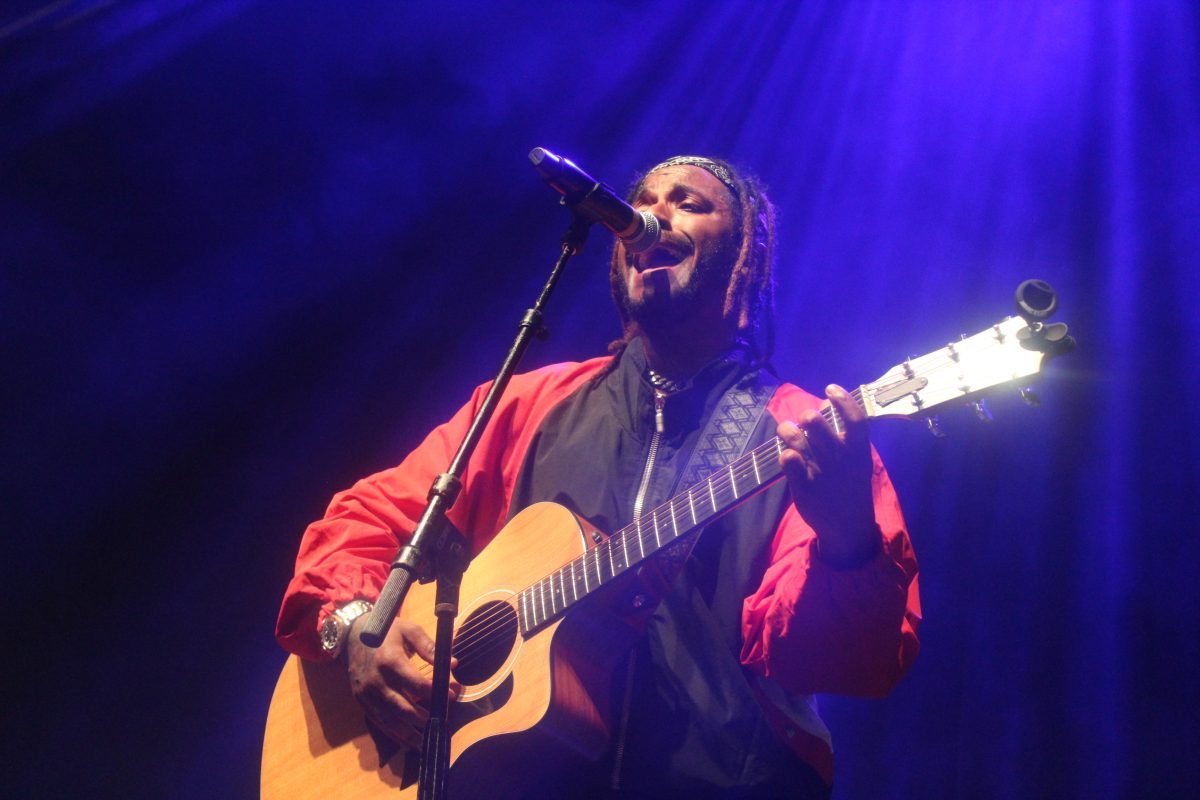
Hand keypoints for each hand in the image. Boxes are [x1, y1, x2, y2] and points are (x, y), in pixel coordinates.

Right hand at [345, 616, 458, 750]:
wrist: (351, 635)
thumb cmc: (386, 632)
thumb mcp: (409, 630)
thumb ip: (430, 647)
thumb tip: (453, 663)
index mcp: (390, 661)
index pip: (416, 684)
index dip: (435, 692)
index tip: (451, 696)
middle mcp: (377, 681)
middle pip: (403, 707)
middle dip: (424, 719)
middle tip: (441, 722)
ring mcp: (367, 694)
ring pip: (390, 720)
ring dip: (409, 734)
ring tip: (427, 742)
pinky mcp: (361, 701)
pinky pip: (378, 722)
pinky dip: (393, 734)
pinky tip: (407, 742)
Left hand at [777, 384, 878, 564]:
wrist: (848, 526)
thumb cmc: (850, 486)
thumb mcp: (857, 461)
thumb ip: (844, 434)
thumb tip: (827, 402)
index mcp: (858, 451)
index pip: (854, 419)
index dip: (842, 400)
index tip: (830, 388)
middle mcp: (839, 459)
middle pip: (816, 424)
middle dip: (806, 415)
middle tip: (804, 419)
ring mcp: (820, 472)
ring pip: (797, 439)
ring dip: (787, 430)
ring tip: (785, 430)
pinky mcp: (803, 486)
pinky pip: (788, 461)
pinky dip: (785, 454)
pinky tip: (787, 455)